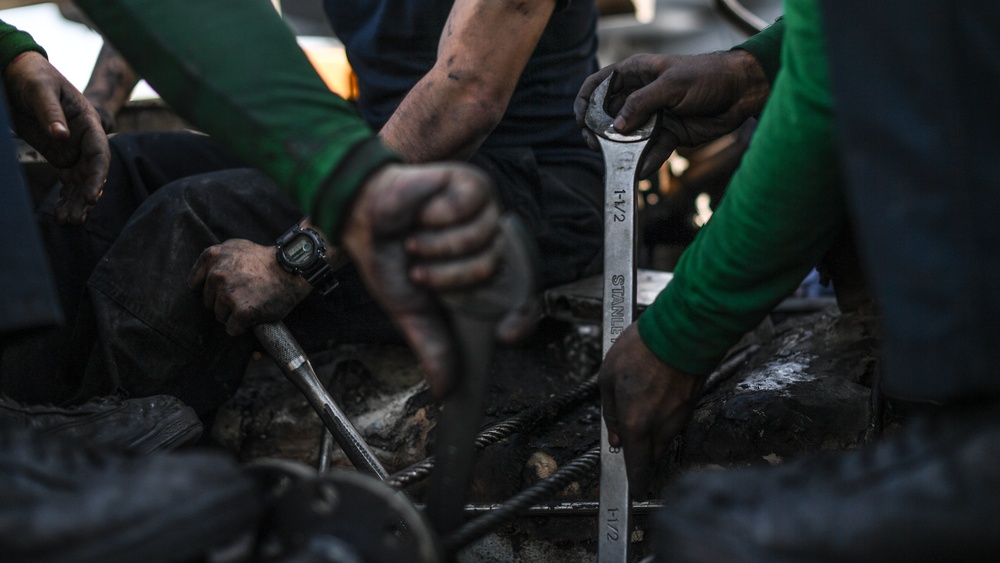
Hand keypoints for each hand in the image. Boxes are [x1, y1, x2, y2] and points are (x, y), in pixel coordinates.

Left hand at [4, 51, 109, 223]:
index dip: (98, 177)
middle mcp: (84, 139)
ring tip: (68, 221)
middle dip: (85, 197)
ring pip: (80, 180)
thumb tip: (62, 136)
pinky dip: (65, 196)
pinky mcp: (59, 154)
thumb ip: (51, 113)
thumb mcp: (40, 89)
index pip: (100, 154)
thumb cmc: (33, 75)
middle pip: (92, 173)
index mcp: (88, 122)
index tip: (91, 197)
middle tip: (74, 217)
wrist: (17, 71)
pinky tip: (62, 212)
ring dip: (76, 201)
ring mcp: (73, 148)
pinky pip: (67, 180)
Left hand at [187, 239, 311, 335]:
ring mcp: (228, 294)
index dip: (209, 290)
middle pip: (208, 301)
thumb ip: (218, 257)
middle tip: (244, 295)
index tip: (221, 291)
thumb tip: (204, 273)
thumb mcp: (237, 246)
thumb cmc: (266, 260)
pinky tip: (253, 316)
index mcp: (212, 257)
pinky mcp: (241, 311)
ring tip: (251, 303)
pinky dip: (241, 327)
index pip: (194, 283)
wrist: (291, 270)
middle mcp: (216, 275)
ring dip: (232, 315)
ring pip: (219, 315)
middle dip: (223, 302)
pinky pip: (232, 329)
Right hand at [341, 163, 530, 397]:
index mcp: (478, 279)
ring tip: (417, 241)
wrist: (362, 217)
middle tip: (421, 271)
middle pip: (496, 271)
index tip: (506, 334)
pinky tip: (426, 214)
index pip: (520, 301)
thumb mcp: (410, 312)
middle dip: (449, 277)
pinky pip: (472, 206)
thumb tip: (445, 390)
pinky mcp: (474, 187)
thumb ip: (432, 347)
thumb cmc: (387, 258)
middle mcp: (487, 248)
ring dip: (439, 245)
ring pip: (483, 239)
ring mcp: (484, 216)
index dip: (521, 319)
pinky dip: (440, 216)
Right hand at [575, 51, 768, 178]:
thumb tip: (617, 126)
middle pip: (607, 116)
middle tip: (597, 144)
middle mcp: (640, 96)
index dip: (585, 101)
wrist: (741, 92)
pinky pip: (650, 152)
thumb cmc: (708, 76)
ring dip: (620, 150)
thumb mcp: (671, 84)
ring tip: (616, 160)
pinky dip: (645, 162)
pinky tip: (640, 170)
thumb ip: (641, 103)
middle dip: (599, 132)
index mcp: (636, 74)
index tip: (581, 119)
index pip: (599, 85)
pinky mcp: (667, 135)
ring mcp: (652, 117)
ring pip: (626, 138)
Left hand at [599, 323, 703, 495]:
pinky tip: (655, 396)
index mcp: (635, 424)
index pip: (638, 466)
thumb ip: (609, 412)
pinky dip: (664, 418)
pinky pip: (674, 421)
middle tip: (629, 441)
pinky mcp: (691, 405)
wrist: (681, 331)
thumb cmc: (641, 350)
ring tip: (640, 407)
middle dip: (641, 455)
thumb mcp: (607, 378)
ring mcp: (679, 417)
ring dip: (652, 434)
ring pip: (664, 438)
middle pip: (652, 456)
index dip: (635, 482)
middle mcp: (660, 427)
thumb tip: (613, 434)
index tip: (633, 488)